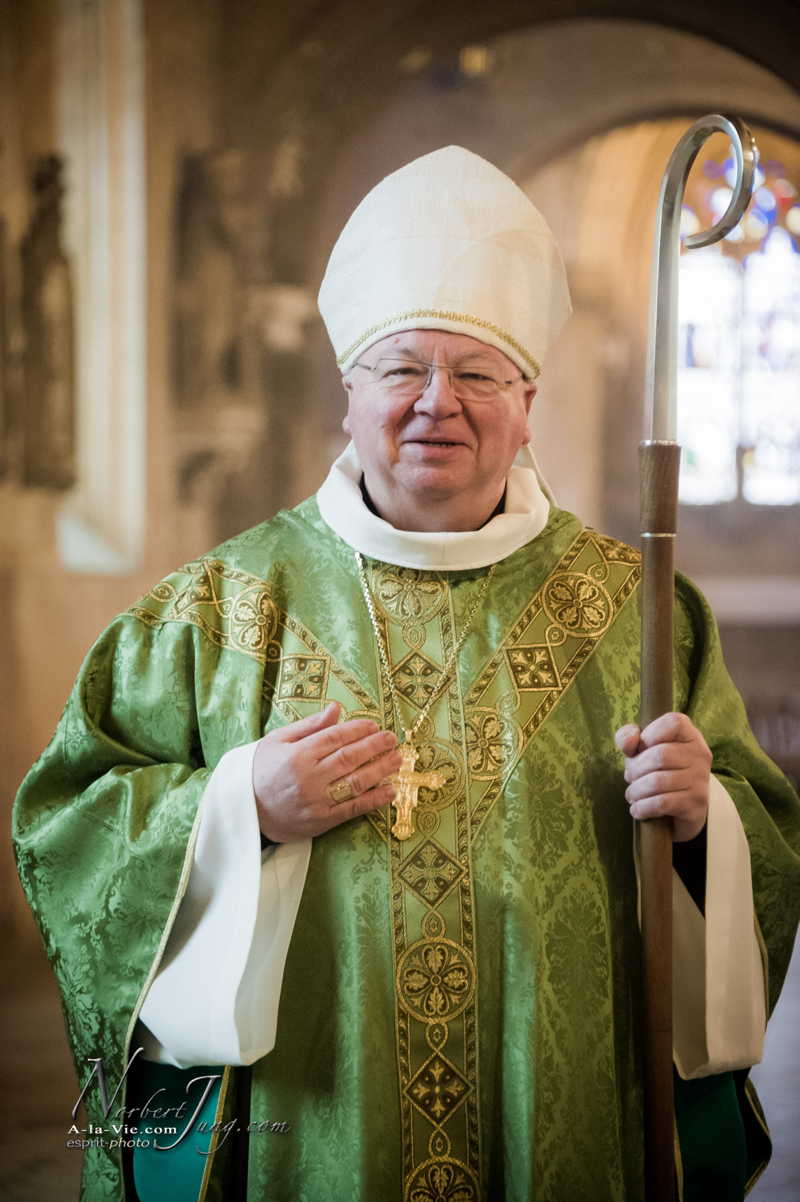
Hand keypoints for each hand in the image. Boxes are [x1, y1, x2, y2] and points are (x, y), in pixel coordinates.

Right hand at [253, 701, 399, 841]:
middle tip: (392, 739)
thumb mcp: (278, 741)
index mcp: (297, 755)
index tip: (374, 725)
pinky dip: (374, 800)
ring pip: (355, 783)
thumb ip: (309, 725)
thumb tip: (336, 708)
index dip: (358, 730)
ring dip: (380, 770)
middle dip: (375, 746)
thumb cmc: (262, 771)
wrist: (246, 811)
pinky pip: (353, 809)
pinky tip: (390, 791)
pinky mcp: (322, 821)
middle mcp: (309, 777)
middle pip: (349, 758)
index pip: (335, 738)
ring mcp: (316, 801)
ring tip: (397, 760)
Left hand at [614, 712, 711, 842]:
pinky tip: (637, 809)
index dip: (649, 734)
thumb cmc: (658, 770)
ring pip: (658, 782)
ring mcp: (700, 780)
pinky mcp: (696, 804)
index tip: (640, 749)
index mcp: (690, 735)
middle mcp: (700, 755)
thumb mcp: (641, 749)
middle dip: (635, 769)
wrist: (682, 807)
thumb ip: (628, 737)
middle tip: (630, 778)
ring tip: (632, 794)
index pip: (674, 723)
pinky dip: (642, 807)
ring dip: (636, 790)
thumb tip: (630, 742)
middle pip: (660, 756)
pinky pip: (662, 803)